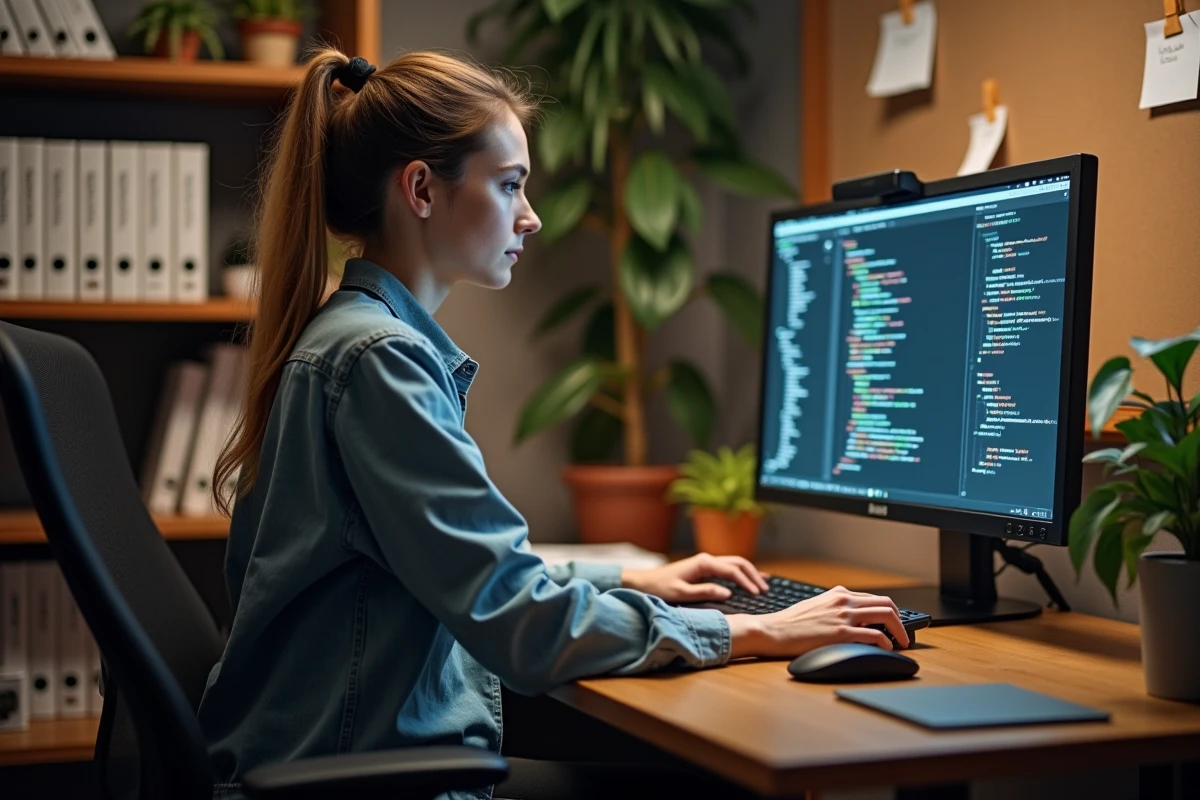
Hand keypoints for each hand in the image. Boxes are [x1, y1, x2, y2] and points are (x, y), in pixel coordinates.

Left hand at [621, 553, 768, 603]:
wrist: (643, 583)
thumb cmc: (659, 588)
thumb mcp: (681, 594)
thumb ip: (705, 592)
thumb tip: (728, 593)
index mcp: (703, 563)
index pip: (732, 571)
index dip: (747, 582)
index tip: (757, 595)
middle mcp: (707, 560)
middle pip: (738, 563)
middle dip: (753, 575)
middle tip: (765, 591)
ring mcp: (706, 563)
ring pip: (735, 564)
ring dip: (750, 574)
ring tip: (763, 587)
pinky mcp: (704, 569)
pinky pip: (728, 570)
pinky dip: (741, 574)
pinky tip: (749, 581)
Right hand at [727, 585, 908, 658]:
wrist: (773, 630)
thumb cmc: (790, 623)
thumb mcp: (815, 606)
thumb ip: (834, 607)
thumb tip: (850, 616)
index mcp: (839, 593)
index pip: (875, 598)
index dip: (890, 612)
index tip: (894, 623)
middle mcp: (844, 601)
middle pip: (886, 604)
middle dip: (900, 620)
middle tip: (903, 634)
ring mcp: (843, 616)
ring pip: (886, 616)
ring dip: (899, 631)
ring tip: (901, 643)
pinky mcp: (841, 633)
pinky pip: (875, 635)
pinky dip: (886, 643)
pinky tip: (886, 649)